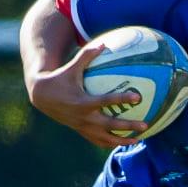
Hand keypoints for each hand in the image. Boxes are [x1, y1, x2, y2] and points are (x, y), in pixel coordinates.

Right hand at [27, 41, 146, 148]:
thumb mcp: (71, 67)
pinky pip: (98, 140)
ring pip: (105, 138)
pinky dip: (110, 142)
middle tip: (146, 125)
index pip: (107, 101)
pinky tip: (123, 141)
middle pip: (111, 125)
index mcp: (83, 102)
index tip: (138, 97)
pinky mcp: (80, 131)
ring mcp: (82, 126)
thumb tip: (103, 44)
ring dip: (122, 141)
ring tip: (138, 140)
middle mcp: (84, 117)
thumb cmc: (59, 79)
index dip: (122, 99)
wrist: (41, 96)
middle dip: (128, 126)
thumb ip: (86, 56)